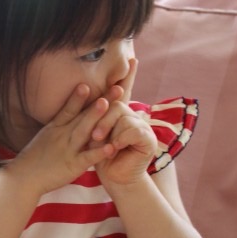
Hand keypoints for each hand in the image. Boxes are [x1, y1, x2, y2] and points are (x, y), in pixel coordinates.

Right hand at [8, 85, 116, 195]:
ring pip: (84, 131)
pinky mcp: (72, 166)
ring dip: (96, 117)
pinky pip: (87, 158)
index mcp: (55, 128)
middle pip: (82, 116)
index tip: (88, 82)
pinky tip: (111, 147)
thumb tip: (69, 117)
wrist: (23, 178)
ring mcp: (68, 150)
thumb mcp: (45, 137)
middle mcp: (62, 135)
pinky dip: (99, 152)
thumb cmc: (33, 160)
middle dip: (100, 102)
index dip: (78, 96)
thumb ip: (58, 126)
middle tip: (116, 88)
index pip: (69, 109)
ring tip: (108, 104)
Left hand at [89, 60, 157, 187]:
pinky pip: (133, 132)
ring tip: (100, 141)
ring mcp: (144, 127)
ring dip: (110, 130)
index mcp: (123, 114)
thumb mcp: (96, 134)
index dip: (127, 77)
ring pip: (124, 118)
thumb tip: (88, 95)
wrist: (116, 179)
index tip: (133, 58)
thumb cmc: (102, 158)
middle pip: (118, 104)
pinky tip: (114, 148)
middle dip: (103, 116)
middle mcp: (136, 117)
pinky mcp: (148, 141)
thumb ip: (95, 117)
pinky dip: (121, 139)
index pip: (124, 92)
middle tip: (94, 133)